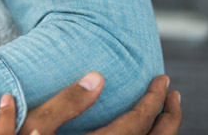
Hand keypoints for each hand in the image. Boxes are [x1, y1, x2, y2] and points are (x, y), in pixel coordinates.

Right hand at [0, 73, 180, 134]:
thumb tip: (98, 78)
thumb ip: (67, 102)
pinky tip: (135, 131)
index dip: (155, 101)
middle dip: (169, 117)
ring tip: (162, 111)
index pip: (139, 124)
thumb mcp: (36, 126)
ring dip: (161, 131)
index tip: (162, 79)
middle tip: (171, 93)